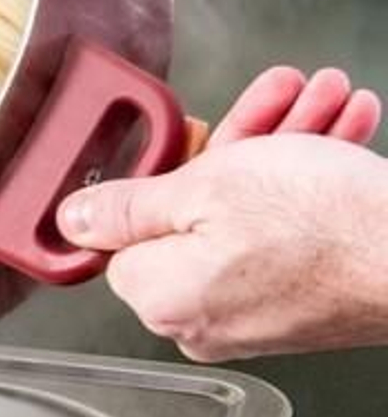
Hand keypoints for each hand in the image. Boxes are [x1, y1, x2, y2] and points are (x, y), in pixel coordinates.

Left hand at [58, 68, 386, 361]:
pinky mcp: (304, 306)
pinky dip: (313, 184)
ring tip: (324, 98)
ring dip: (288, 148)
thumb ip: (130, 206)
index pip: (126, 234)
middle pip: (198, 214)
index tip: (197, 140)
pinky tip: (344, 132)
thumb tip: (72, 220)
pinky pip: (291, 236)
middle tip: (280, 97)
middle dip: (243, 143)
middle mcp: (202, 319)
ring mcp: (257, 316)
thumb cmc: (328, 226)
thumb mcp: (205, 188)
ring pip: (253, 213)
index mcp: (160, 296)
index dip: (162, 177)